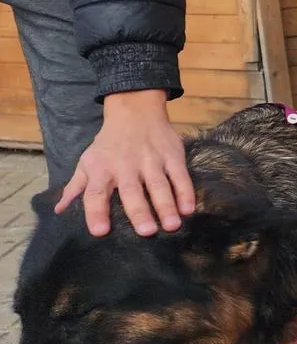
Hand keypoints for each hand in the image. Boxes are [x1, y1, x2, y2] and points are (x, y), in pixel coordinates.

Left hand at [56, 89, 193, 237]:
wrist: (135, 111)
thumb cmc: (109, 143)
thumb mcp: (88, 161)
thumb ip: (76, 186)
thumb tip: (60, 210)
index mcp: (101, 169)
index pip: (95, 193)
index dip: (96, 212)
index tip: (100, 231)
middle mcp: (125, 165)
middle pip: (132, 191)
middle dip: (139, 211)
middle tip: (146, 232)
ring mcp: (151, 160)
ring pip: (159, 185)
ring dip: (166, 205)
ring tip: (172, 225)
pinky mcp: (172, 155)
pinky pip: (180, 175)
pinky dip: (185, 191)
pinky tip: (188, 208)